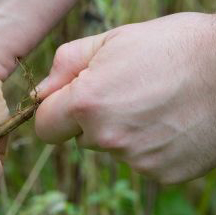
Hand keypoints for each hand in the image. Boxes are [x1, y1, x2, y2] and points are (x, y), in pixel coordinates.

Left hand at [35, 12, 215, 183]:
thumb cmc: (175, 46)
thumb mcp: (114, 40)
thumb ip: (67, 65)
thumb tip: (40, 92)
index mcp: (86, 104)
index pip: (44, 126)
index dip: (54, 112)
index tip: (70, 102)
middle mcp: (107, 138)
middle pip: (80, 138)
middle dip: (92, 120)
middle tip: (127, 93)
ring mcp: (136, 160)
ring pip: (112, 148)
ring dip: (123, 131)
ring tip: (156, 103)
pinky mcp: (162, 173)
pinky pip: (141, 160)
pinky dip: (150, 146)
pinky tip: (172, 122)